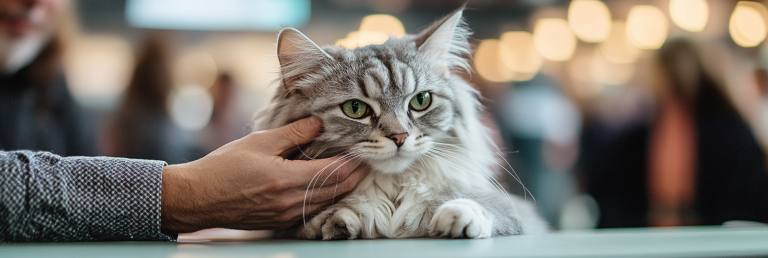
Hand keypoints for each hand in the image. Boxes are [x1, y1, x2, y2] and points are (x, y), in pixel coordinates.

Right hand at [160, 117, 366, 232]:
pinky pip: (313, 210)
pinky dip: (326, 197)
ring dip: (343, 187)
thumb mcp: (259, 142)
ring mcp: (286, 215)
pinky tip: (327, 184)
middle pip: (338, 190)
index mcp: (287, 180)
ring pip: (328, 202)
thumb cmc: (223, 168)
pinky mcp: (280, 222)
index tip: (365, 148)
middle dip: (356, 175)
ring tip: (353, 169)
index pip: (335, 172)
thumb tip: (319, 122)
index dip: (354, 161)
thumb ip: (293, 133)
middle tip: (367, 158)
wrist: (196, 199)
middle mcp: (291, 202)